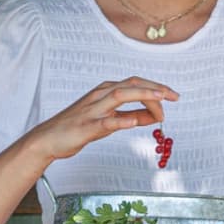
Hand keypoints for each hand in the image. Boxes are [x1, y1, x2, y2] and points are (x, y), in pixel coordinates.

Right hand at [21, 77, 178, 159]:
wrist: (48, 139)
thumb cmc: (79, 128)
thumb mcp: (109, 121)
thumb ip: (131, 116)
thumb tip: (154, 116)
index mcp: (106, 92)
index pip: (135, 84)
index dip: (156, 88)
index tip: (173, 97)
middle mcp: (100, 95)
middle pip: (131, 84)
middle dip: (155, 88)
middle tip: (174, 96)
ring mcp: (92, 110)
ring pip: (119, 96)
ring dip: (142, 95)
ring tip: (161, 98)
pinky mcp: (85, 126)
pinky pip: (104, 122)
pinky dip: (119, 120)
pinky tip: (133, 123)